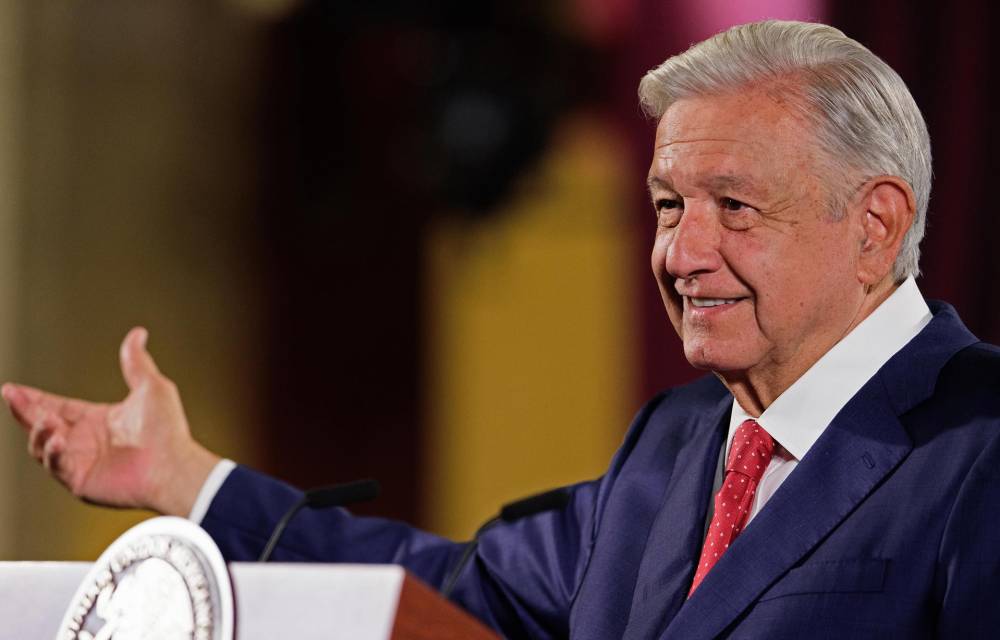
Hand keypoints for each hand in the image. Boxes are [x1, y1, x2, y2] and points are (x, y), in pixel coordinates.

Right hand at [1, 327, 219, 515]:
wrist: (175, 466)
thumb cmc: (169, 430)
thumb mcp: (151, 387)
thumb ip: (136, 361)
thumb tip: (138, 333)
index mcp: (97, 420)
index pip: (57, 406)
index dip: (34, 398)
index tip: (12, 388)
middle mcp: (85, 442)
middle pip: (42, 425)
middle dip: (24, 410)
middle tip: (13, 396)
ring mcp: (81, 462)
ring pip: (42, 446)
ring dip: (39, 431)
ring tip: (47, 419)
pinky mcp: (80, 481)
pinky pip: (55, 466)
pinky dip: (51, 452)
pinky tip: (57, 438)